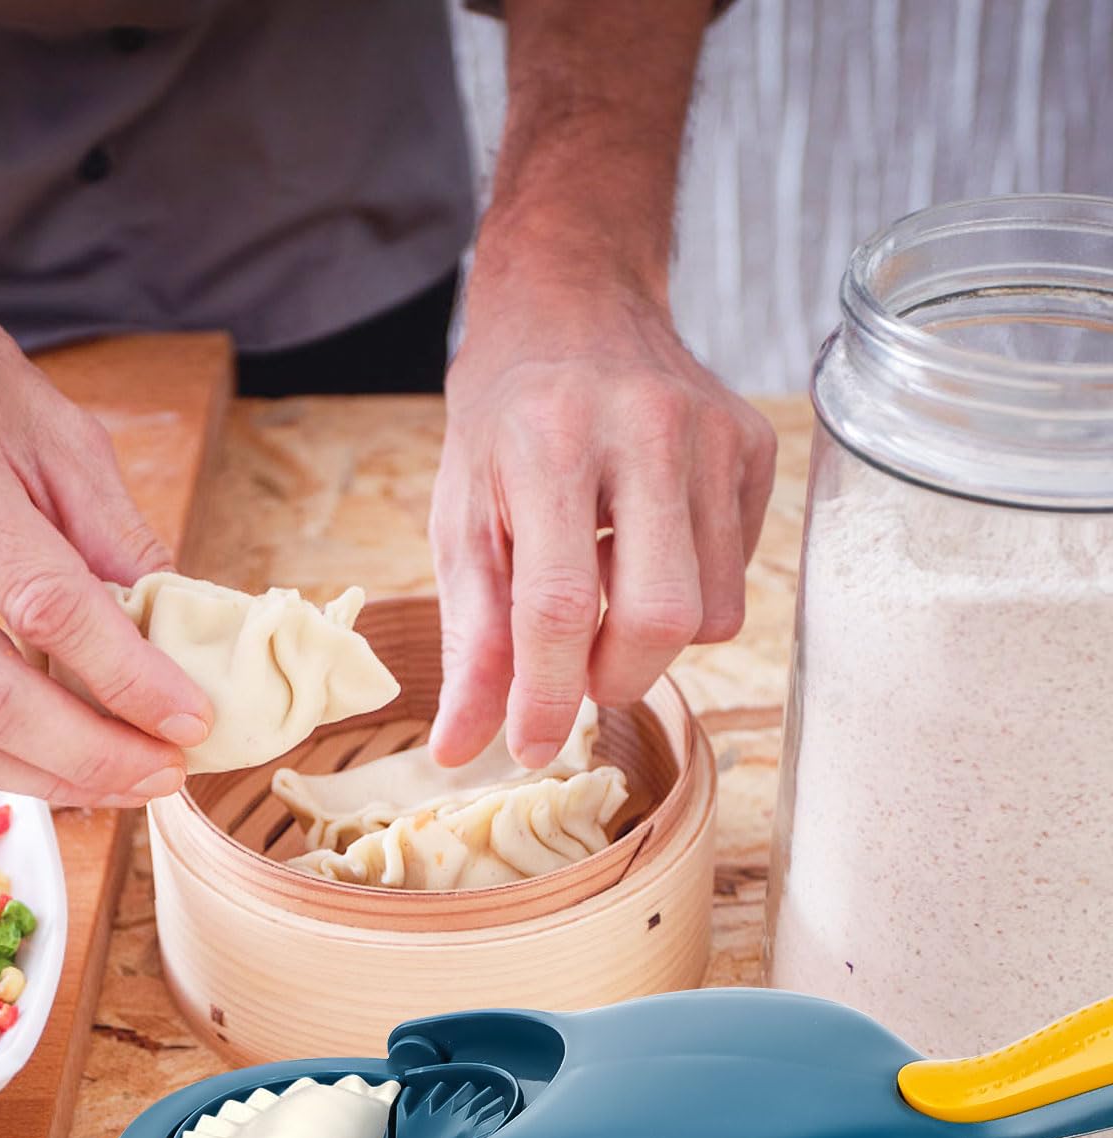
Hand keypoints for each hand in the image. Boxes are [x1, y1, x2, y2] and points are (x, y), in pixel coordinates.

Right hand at [0, 272, 212, 804]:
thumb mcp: (52, 425)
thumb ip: (114, 532)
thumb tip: (172, 639)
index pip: (43, 601)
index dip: (125, 676)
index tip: (190, 718)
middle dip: (87, 754)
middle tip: (163, 772)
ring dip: (38, 779)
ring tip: (117, 778)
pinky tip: (40, 765)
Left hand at [429, 276, 775, 768]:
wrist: (572, 306)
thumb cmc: (503, 426)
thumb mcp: (462, 521)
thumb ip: (469, 640)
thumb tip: (460, 751)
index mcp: (549, 442)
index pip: (557, 604)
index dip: (543, 695)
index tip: (526, 747)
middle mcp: (644, 428)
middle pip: (659, 617)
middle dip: (614, 679)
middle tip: (573, 673)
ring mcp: (714, 434)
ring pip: (712, 612)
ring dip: (651, 641)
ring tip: (605, 592)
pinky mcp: (755, 446)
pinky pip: (737, 576)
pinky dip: (689, 595)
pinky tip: (645, 551)